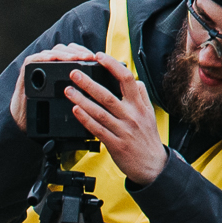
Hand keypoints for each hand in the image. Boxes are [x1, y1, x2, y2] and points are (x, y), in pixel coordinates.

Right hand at [8, 44, 100, 129]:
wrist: (25, 122)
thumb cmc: (48, 113)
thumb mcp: (69, 101)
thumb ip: (82, 92)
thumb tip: (104, 88)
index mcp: (61, 69)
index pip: (74, 53)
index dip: (83, 52)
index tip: (94, 57)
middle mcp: (49, 65)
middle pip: (64, 50)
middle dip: (77, 51)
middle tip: (88, 57)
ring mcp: (38, 67)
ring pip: (52, 52)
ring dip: (64, 54)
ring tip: (75, 59)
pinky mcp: (26, 70)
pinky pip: (35, 59)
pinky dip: (44, 57)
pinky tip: (54, 59)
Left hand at [66, 53, 167, 184]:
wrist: (153, 166)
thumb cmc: (148, 139)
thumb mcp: (150, 114)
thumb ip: (142, 96)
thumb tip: (135, 80)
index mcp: (139, 105)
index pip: (126, 79)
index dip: (112, 65)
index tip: (99, 56)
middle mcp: (131, 116)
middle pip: (108, 95)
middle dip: (89, 82)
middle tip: (74, 72)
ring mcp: (122, 130)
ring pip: (99, 112)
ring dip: (82, 99)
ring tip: (68, 90)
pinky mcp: (114, 144)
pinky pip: (97, 129)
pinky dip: (85, 119)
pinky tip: (75, 110)